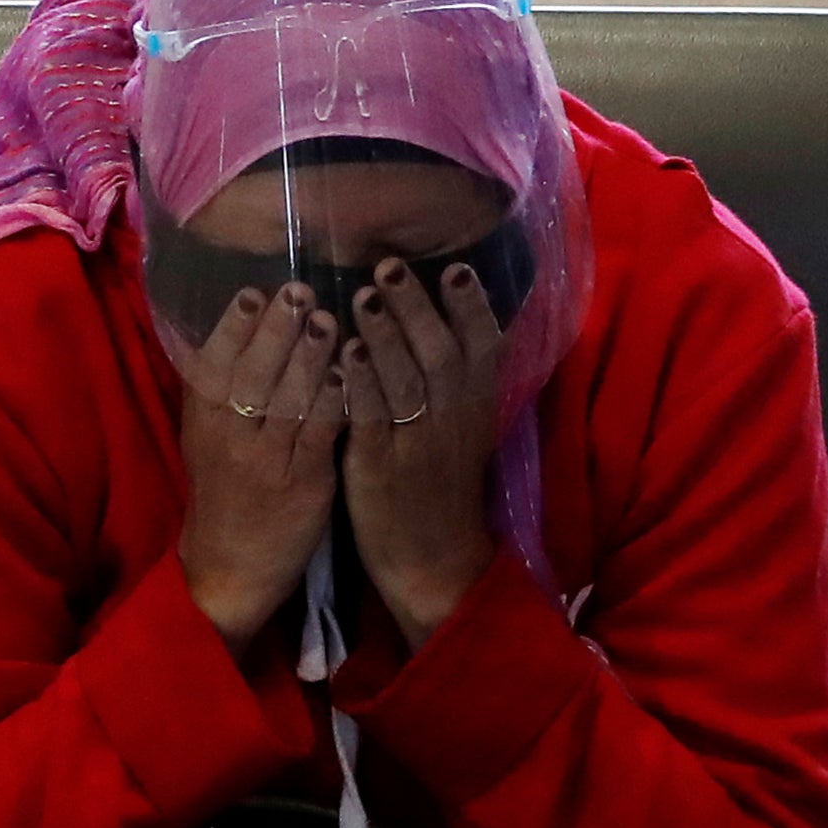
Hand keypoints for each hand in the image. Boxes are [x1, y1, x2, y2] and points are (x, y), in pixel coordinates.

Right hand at [177, 285, 345, 642]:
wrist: (231, 567)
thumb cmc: (226, 492)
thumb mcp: (206, 438)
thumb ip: (215, 387)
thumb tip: (230, 323)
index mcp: (204, 420)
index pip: (214, 364)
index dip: (233, 327)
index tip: (254, 291)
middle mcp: (230, 438)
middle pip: (252, 374)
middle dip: (274, 330)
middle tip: (297, 291)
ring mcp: (267, 462)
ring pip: (287, 400)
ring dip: (308, 357)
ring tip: (328, 318)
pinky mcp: (303, 485)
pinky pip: (319, 436)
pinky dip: (332, 401)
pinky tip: (349, 372)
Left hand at [340, 256, 509, 647]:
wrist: (434, 561)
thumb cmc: (440, 486)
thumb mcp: (462, 429)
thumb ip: (457, 379)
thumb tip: (442, 316)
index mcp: (476, 408)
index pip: (484, 347)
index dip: (471, 307)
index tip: (455, 268)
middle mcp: (452, 421)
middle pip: (442, 353)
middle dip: (418, 307)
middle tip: (390, 267)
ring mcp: (417, 446)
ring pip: (408, 382)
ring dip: (387, 337)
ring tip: (364, 296)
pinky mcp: (380, 470)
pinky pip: (371, 421)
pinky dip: (360, 385)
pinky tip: (343, 355)